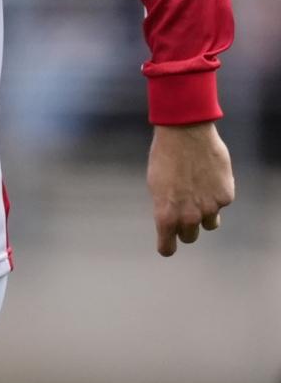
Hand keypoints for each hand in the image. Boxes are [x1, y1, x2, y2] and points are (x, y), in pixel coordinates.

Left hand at [147, 122, 234, 256]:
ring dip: (204, 215)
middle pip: (190, 237)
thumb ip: (166, 207)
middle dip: (186, 228)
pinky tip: (210, 178)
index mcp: (165, 216)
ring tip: (198, 194)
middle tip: (184, 212)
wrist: (185, 134)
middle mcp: (188, 217)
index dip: (167, 246)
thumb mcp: (156, 187)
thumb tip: (172, 220)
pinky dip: (216, 195)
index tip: (168, 243)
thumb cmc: (165, 158)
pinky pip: (221, 204)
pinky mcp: (226, 197)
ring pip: (209, 224)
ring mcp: (210, 208)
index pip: (168, 248)